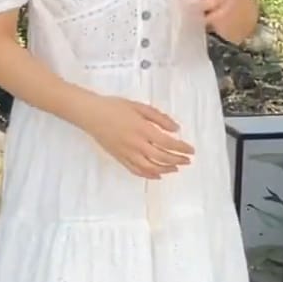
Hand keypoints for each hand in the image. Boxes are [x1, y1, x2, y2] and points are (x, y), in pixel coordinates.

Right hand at [75, 94, 193, 179]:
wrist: (92, 114)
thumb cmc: (115, 107)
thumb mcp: (140, 107)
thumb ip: (159, 118)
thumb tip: (176, 129)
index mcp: (142, 129)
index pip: (167, 142)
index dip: (181, 148)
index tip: (191, 150)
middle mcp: (136, 144)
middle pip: (161, 157)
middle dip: (177, 160)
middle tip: (187, 160)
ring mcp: (127, 153)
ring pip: (149, 168)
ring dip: (165, 170)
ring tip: (175, 168)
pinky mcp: (119, 158)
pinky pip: (136, 170)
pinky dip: (148, 175)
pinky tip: (157, 175)